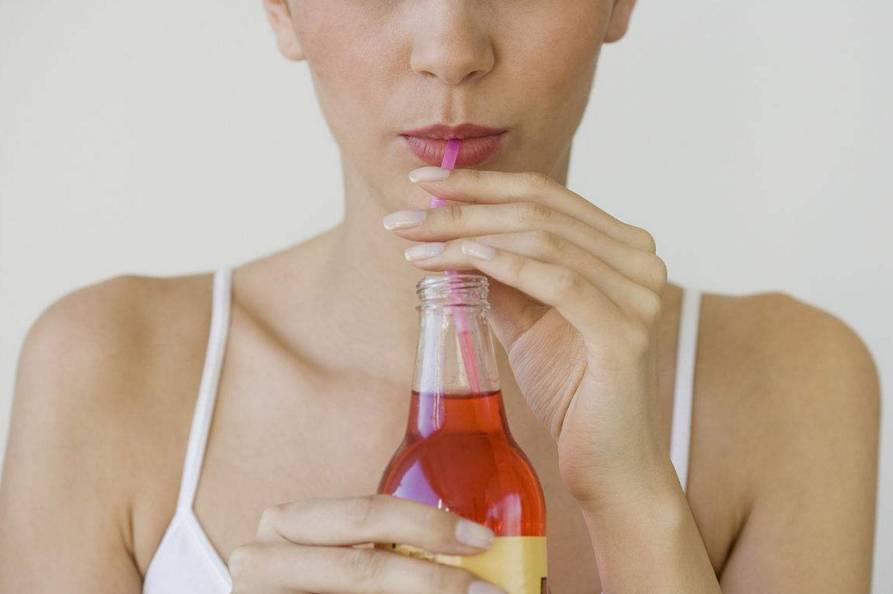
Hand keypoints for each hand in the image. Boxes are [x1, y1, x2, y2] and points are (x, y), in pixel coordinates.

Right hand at [228, 493, 505, 593]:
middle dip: (434, 580)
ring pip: (358, 593)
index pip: (367, 514)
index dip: (428, 525)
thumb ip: (382, 544)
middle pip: (363, 567)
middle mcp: (264, 559)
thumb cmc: (310, 581)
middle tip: (487, 590)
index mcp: (288, 524)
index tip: (482, 539)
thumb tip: (471, 550)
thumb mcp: (335, 553)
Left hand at [383, 166, 670, 507]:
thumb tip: (449, 234)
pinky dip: (508, 265)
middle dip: (462, 208)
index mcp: (621, 247)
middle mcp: (640, 260)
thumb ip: (500, 273)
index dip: (480, 182)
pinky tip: (462, 259)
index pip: (544, 194)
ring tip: (415, 244)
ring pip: (543, 240)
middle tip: (402, 217)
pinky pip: (560, 283)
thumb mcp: (526, 318)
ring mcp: (639, 294)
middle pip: (539, 209)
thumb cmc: (570, 390)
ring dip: (469, 236)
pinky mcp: (626, 333)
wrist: (607, 464)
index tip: (420, 183)